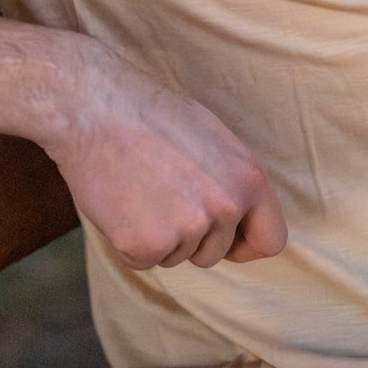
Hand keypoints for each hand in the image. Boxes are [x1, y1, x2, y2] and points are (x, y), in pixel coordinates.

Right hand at [44, 44, 287, 270]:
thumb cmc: (151, 114)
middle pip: (215, 252)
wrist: (95, 106)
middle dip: (191, 236)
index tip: (227, 243)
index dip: (246, 245)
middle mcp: (226, 206)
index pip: (271, 240)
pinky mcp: (147, 244)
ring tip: (139, 189)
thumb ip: (231, 180)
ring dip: (158, 236)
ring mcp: (187, 228)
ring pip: (177, 256)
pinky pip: (142, 261)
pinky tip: (120, 203)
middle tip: (161, 193)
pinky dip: (128, 241)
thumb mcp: (212, 137)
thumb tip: (239, 216)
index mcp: (249, 178)